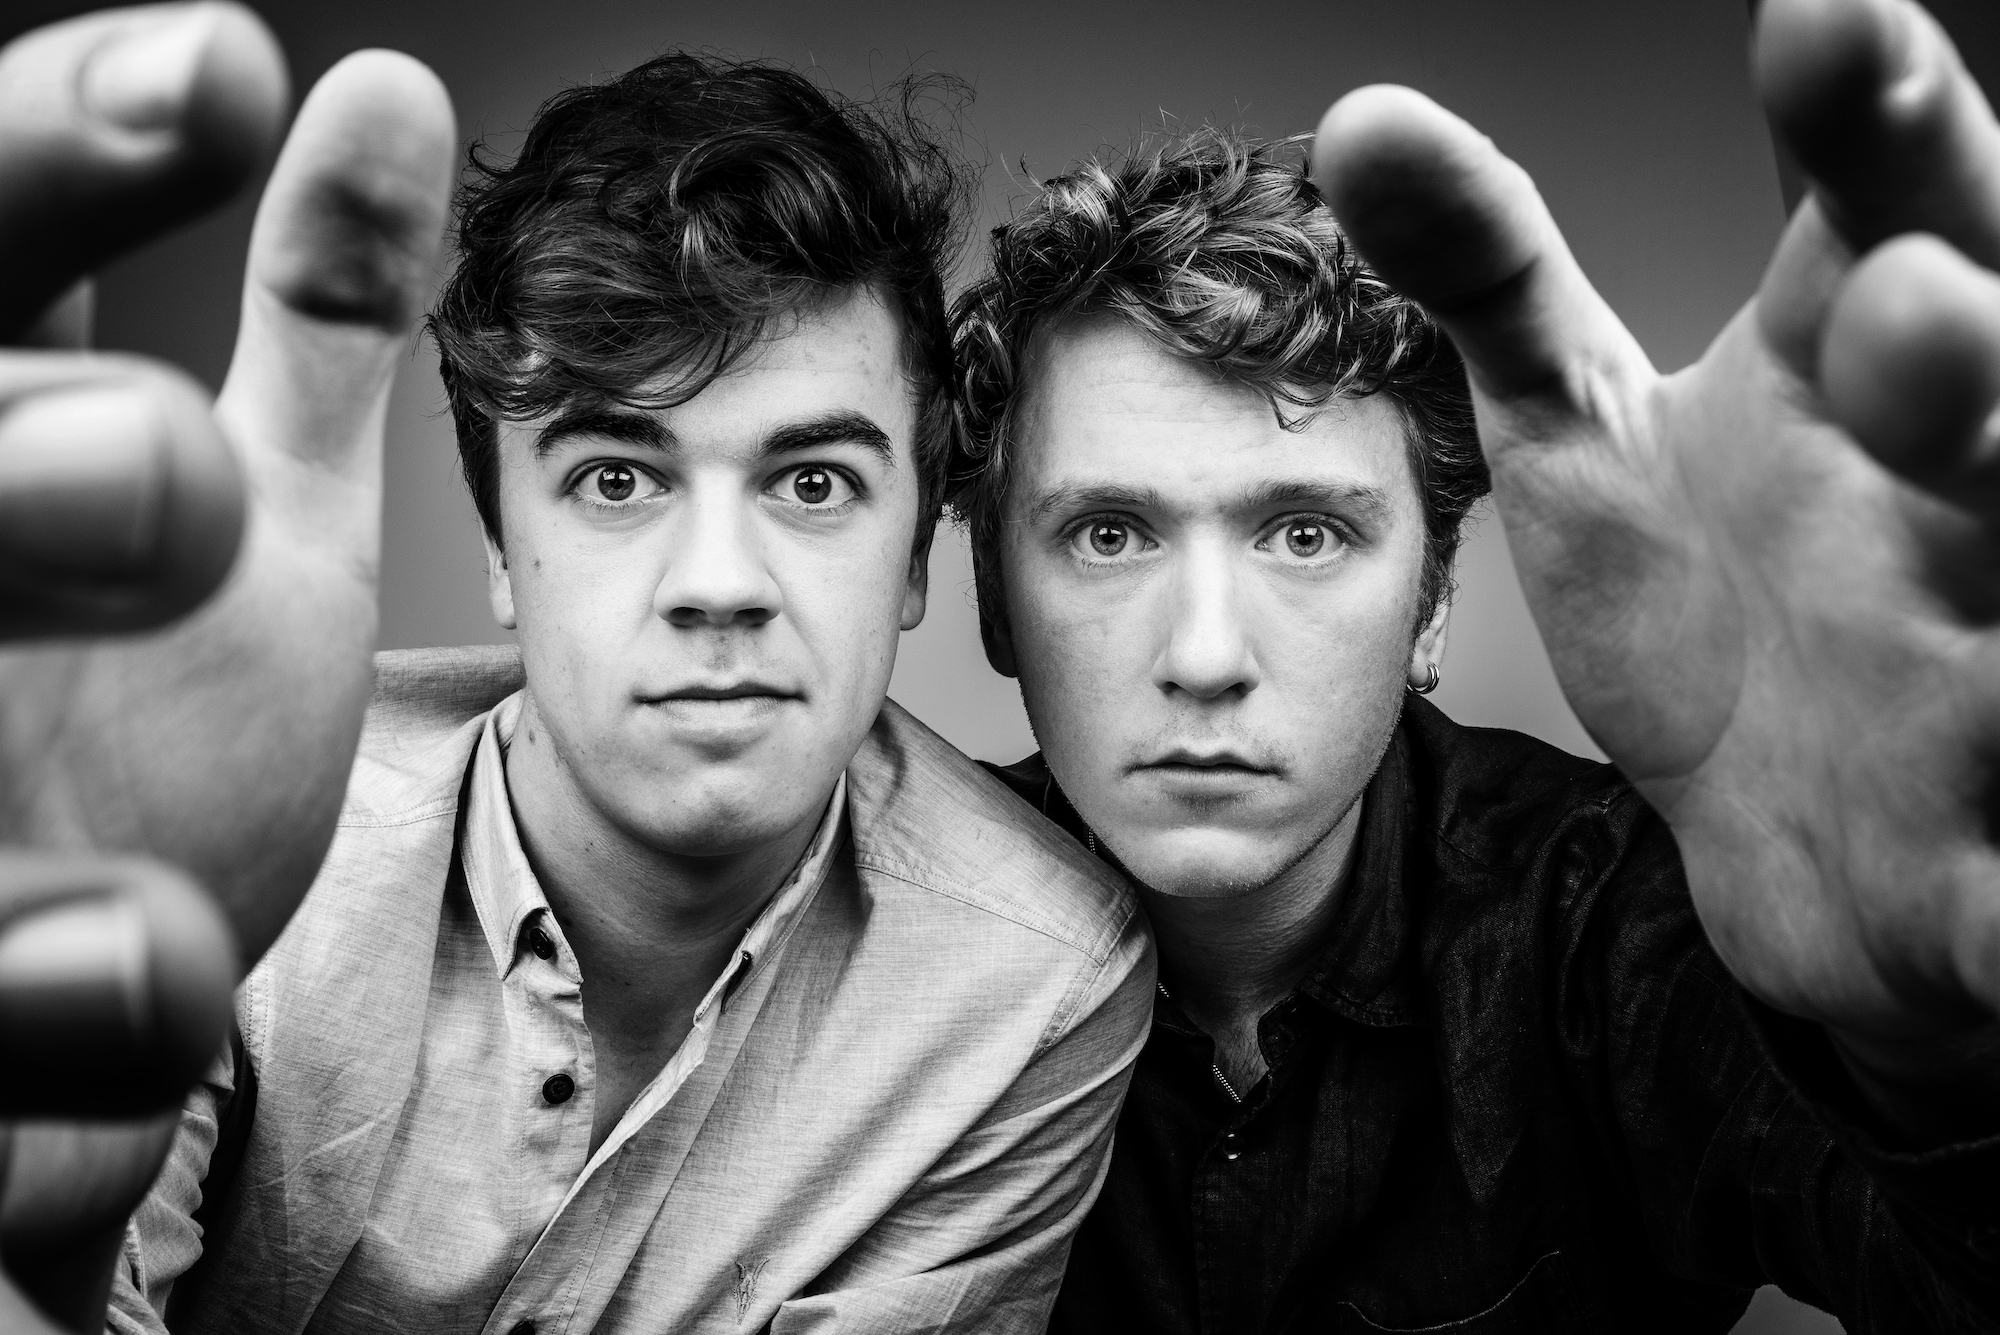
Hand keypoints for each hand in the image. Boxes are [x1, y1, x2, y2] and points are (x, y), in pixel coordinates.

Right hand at [0, 4, 453, 1329]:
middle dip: (4, 486)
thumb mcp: (261, 511)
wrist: (62, 949)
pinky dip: (31, 1040)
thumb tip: (398, 103)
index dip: (47, 161)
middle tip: (171, 474)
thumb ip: (309, 324)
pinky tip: (155, 1000)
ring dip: (12, 830)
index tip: (222, 67)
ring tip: (160, 915)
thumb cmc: (146, 702)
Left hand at [1312, 0, 1999, 1067]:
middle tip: (1904, 298)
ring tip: (1952, 431)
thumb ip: (1489, 267)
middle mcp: (1939, 502)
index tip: (1822, 20)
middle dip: (1960, 351)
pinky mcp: (1977, 853)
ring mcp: (1976, 677)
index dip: (1872, 123)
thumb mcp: (1576, 419)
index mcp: (1844, 376)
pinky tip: (1986, 899)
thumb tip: (1363, 116)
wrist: (1784, 824)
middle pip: (1982, 401)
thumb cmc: (1703, 591)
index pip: (1881, 216)